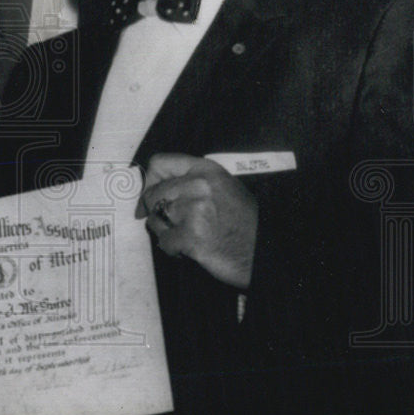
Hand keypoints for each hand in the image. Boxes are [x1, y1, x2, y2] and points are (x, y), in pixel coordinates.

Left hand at [139, 153, 257, 288]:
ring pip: (155, 218)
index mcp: (206, 170)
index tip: (149, 195)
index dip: (149, 180)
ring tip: (184, 236)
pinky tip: (189, 249)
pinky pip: (164, 241)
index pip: (160, 163)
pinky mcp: (191, 236)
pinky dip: (172, 249)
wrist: (265, 251)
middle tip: (168, 224)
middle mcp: (199, 186)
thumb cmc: (245, 223)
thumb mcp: (223, 188)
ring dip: (164, 231)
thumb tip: (154, 187)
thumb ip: (191, 182)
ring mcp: (195, 211)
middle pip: (153, 194)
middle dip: (155, 212)